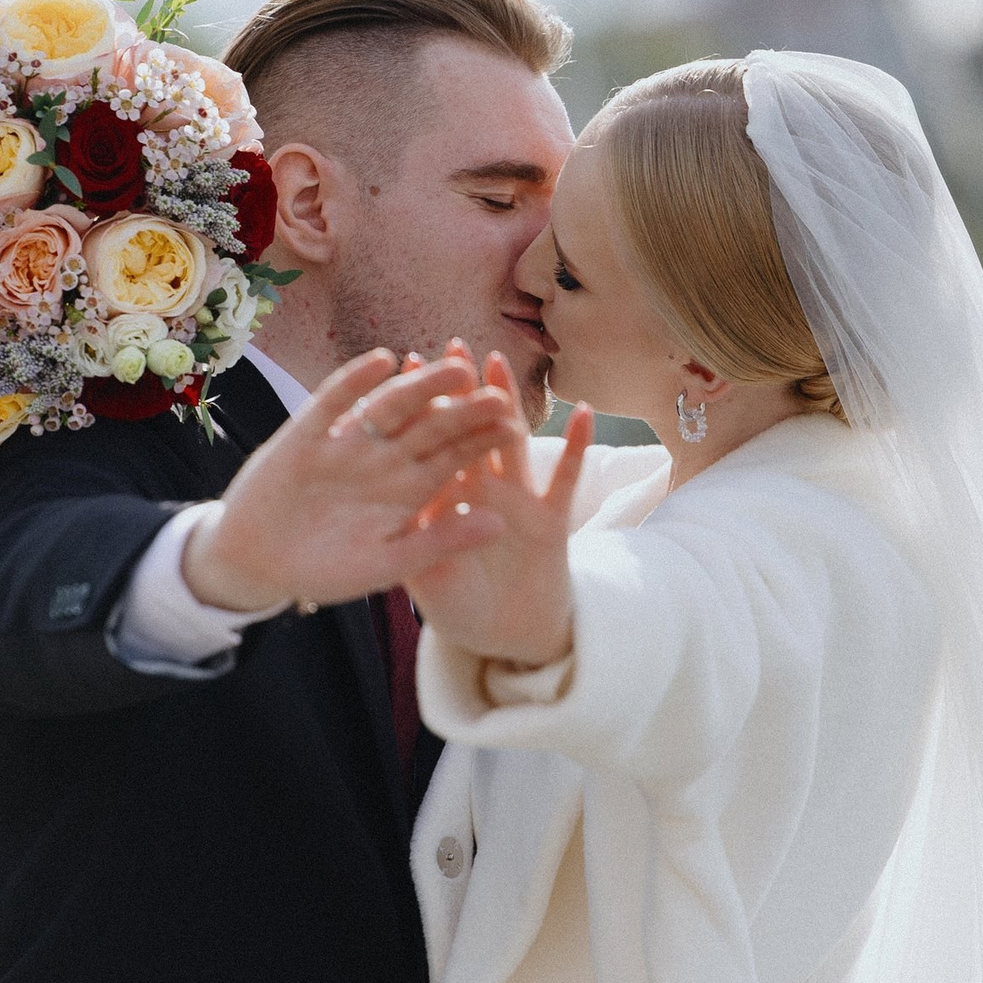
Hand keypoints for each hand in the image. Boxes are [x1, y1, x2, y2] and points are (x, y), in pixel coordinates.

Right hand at [182, 344, 526, 612]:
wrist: (254, 564)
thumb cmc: (323, 571)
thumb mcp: (387, 563)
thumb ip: (440, 542)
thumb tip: (499, 523)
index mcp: (406, 491)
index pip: (453, 459)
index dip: (481, 441)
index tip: (515, 425)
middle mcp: (382, 461)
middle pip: (430, 427)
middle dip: (462, 410)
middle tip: (499, 393)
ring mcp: (346, 444)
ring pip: (390, 407)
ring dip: (420, 386)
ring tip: (454, 367)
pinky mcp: (307, 435)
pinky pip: (334, 402)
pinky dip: (355, 382)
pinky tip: (381, 361)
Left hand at [402, 365, 588, 667]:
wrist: (505, 637)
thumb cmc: (460, 608)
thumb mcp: (428, 581)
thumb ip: (415, 547)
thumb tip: (399, 513)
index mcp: (443, 499)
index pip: (425, 447)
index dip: (418, 412)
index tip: (405, 373)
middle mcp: (478, 490)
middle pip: (467, 432)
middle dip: (460, 392)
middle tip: (453, 346)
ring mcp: (517, 499)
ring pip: (511, 442)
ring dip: (508, 405)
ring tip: (501, 362)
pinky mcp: (551, 518)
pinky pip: (565, 478)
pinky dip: (577, 448)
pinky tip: (583, 411)